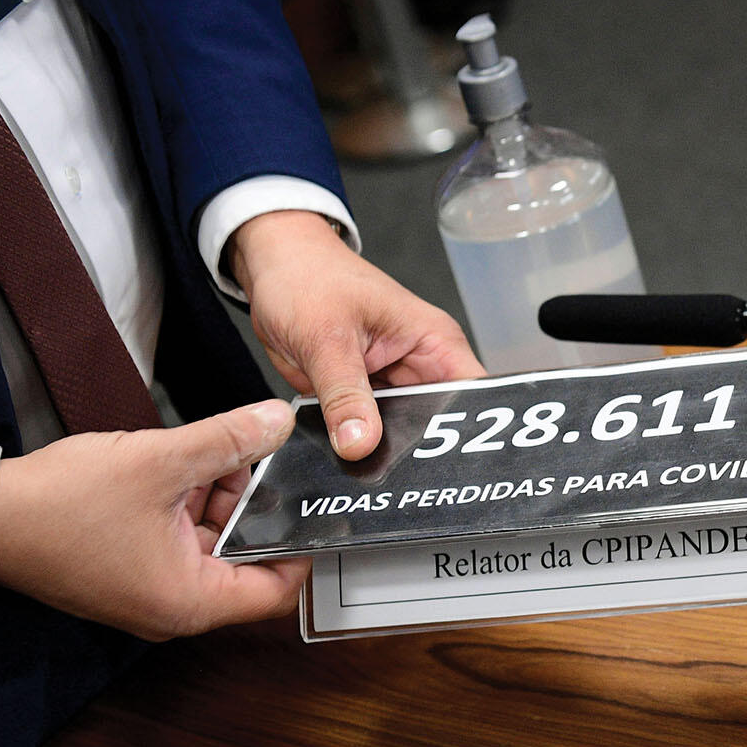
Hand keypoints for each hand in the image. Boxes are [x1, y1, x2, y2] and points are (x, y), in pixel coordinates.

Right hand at [0, 401, 310, 640]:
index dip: (299, 547)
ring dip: (216, 500)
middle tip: (251, 465)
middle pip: (243, 560)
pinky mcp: (128, 573)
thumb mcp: (161, 461)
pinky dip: (185, 506)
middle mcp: (173, 608)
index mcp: (190, 601)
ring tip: (209, 457)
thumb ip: (228, 440)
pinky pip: (177, 542)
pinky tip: (179, 467)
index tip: (307, 510)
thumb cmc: (59, 506)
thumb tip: (274, 422)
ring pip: (210, 545)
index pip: (276, 590)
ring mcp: (148, 592)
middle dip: (250, 508)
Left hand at [229, 210, 482, 461]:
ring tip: (375, 472)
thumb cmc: (307, 276)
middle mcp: (420, 366)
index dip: (476, 430)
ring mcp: (391, 385)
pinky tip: (351, 460)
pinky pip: (369, 432)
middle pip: (442, 424)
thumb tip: (360, 443)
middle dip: (426, 453)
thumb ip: (344, 394)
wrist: (270, 268)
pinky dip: (359, 445)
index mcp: (433, 342)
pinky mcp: (362, 397)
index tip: (459, 464)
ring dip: (389, 452)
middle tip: (406, 479)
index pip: (476, 395)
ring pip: (405, 434)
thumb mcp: (325, 337)